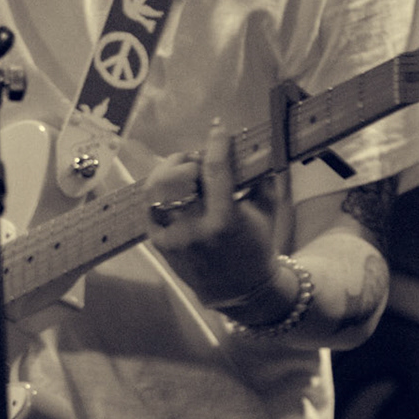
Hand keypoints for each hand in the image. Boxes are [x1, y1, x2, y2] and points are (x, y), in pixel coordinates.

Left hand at [143, 119, 281, 306]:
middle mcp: (195, 229)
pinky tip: (174, 188)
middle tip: (198, 158)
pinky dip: (161, 190)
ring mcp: (173, 237)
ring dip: (168, 171)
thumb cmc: (257, 246)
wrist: (239, 291)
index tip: (218, 128)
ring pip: (156, 189)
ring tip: (183, 169)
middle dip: (187, 159)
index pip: (216, 170)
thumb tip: (250, 144)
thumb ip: (260, 177)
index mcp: (226, 221)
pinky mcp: (159, 243)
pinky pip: (150, 205)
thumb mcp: (268, 211)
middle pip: (177, 177)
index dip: (216, 143)